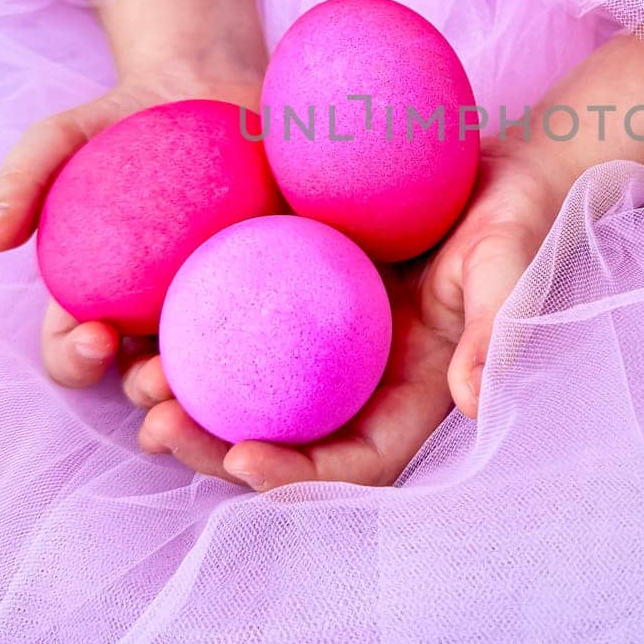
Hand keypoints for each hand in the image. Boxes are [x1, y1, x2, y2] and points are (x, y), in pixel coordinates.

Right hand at [0, 61, 263, 398]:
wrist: (207, 84)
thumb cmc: (124, 118)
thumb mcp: (64, 135)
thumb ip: (23, 179)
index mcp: (100, 299)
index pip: (76, 351)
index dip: (77, 360)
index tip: (94, 335)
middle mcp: (158, 316)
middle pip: (147, 379)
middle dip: (149, 394)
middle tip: (162, 378)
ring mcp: (220, 305)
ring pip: (215, 374)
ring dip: (214, 396)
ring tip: (222, 385)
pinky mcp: (278, 286)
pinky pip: (281, 322)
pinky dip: (283, 343)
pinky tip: (292, 337)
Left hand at [150, 141, 563, 493]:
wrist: (490, 166)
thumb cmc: (511, 213)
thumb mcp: (509, 260)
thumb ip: (497, 328)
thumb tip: (477, 404)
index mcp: (411, 395)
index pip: (353, 464)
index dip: (297, 477)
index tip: (242, 458)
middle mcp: (360, 381)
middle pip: (282, 441)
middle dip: (214, 451)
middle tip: (157, 427)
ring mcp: (323, 343)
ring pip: (246, 394)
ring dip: (188, 401)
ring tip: (132, 378)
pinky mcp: (295, 295)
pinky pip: (238, 326)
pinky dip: (193, 334)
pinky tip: (141, 317)